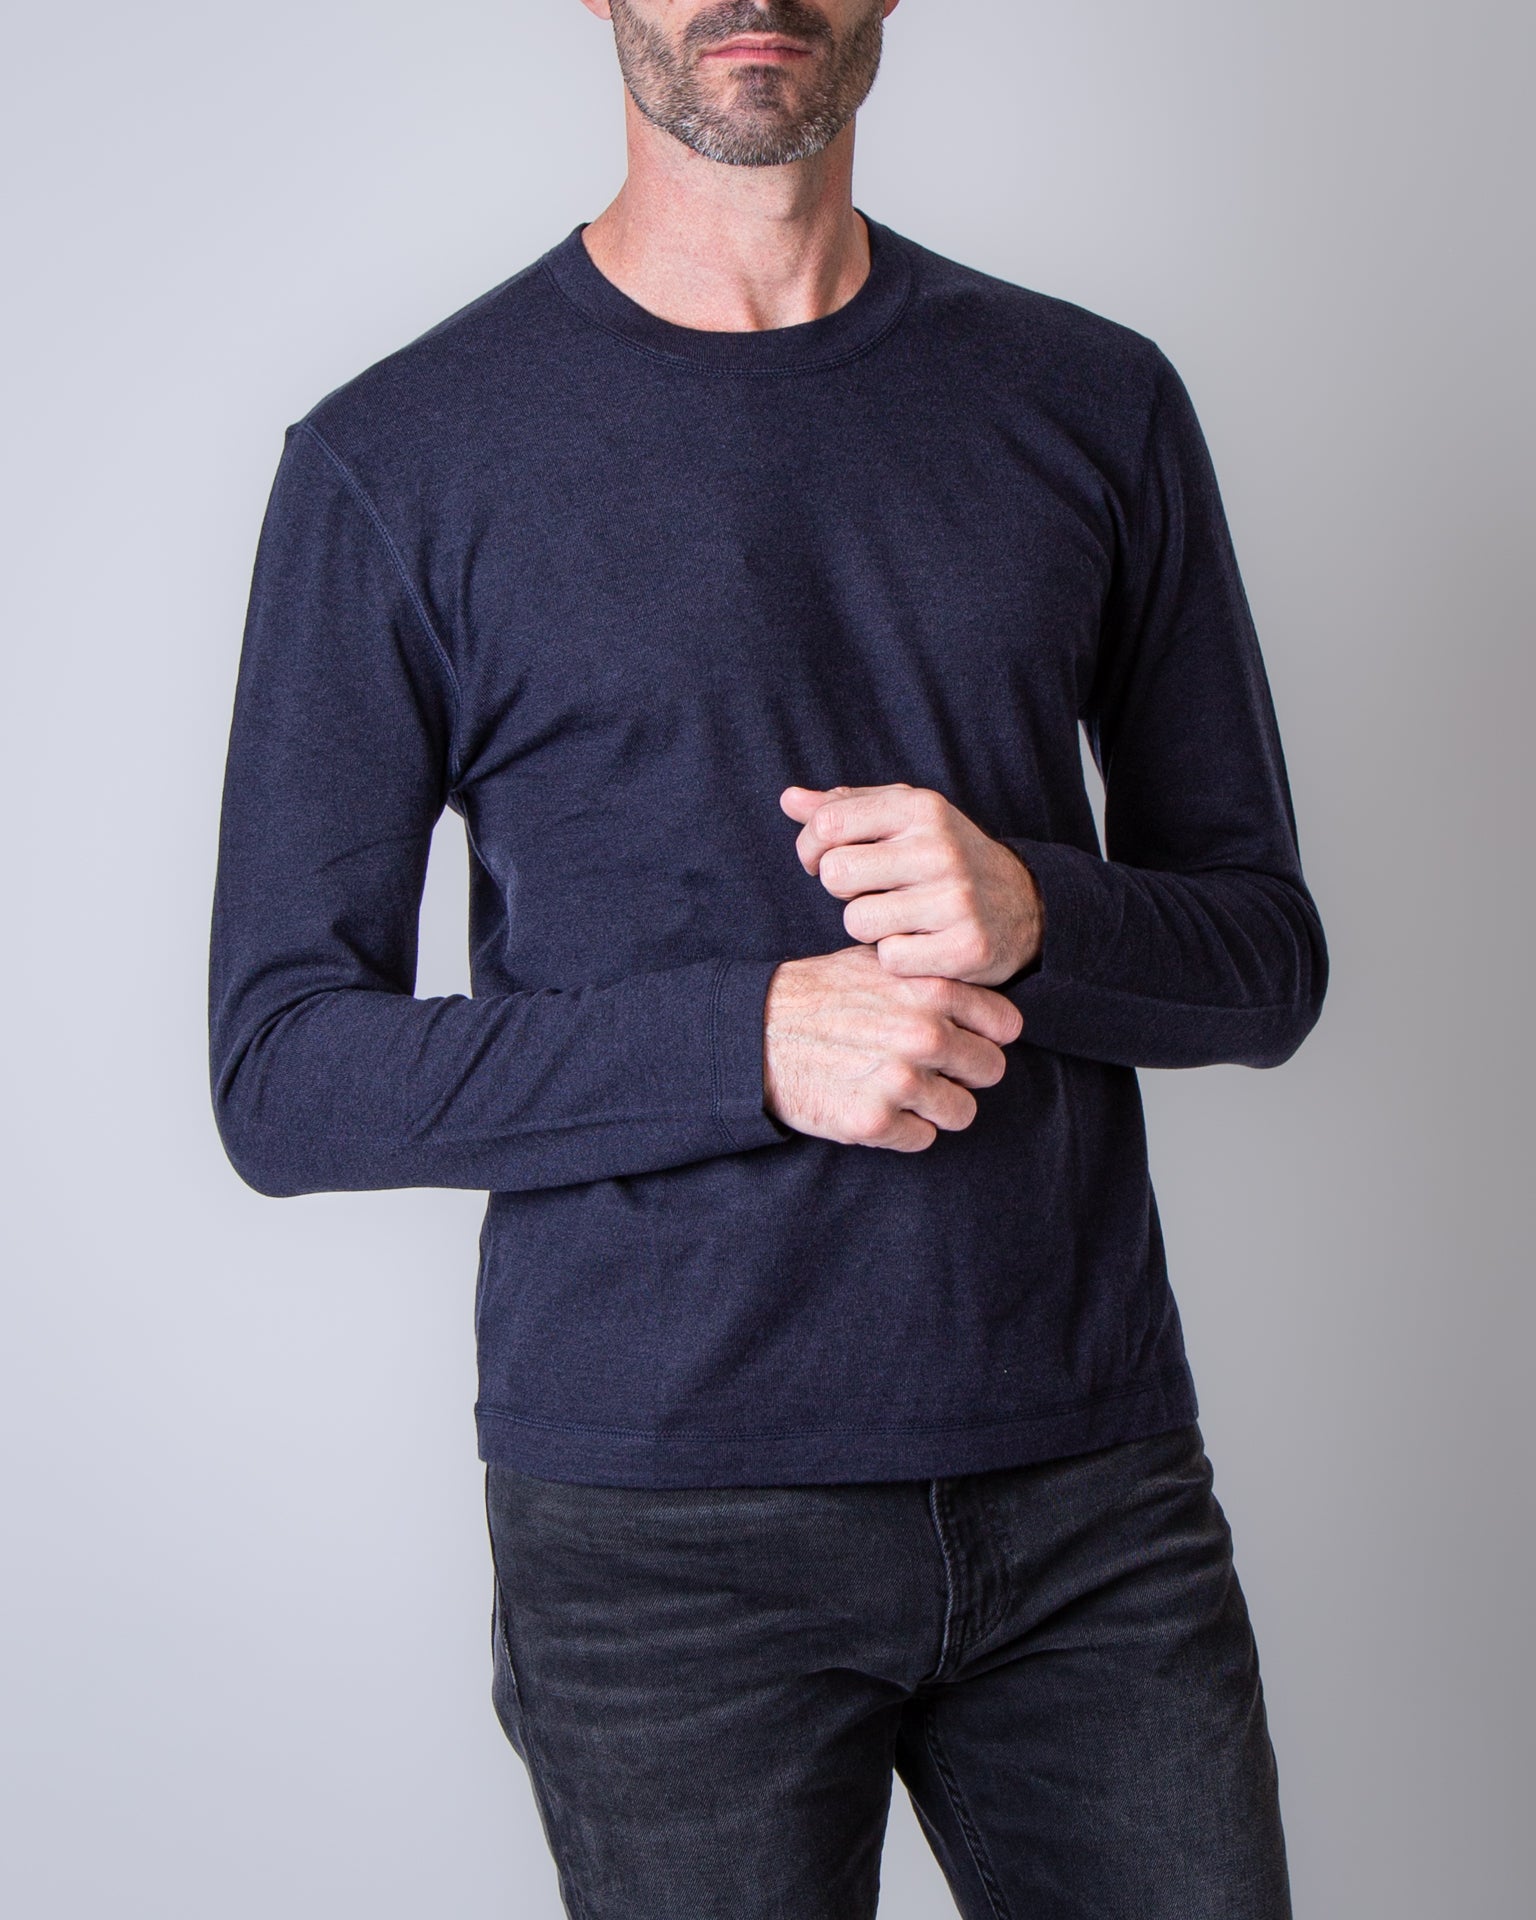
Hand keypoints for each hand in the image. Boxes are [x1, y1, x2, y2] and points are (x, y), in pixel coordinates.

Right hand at [763, 945, 1023, 1152]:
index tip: (961, 1039)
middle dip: (963, 1073)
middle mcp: (924, 1035)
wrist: (754, 1033)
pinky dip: (903, 1130)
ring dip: (935, 1106)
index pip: (1005, 1026)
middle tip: (929, 1070)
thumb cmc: (819, 994)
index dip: (983, 1034)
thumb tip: (980, 1000)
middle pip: (991, 1071)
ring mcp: (901, 1081)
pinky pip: (922, 1139)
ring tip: (899, 1090)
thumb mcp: (878, 963)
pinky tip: (874, 1106)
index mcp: (931, 990)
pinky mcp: (874, 1122)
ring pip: (962, 1112)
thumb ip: (932, 978)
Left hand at [780, 783, 1043, 985]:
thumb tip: (788, 800)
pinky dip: (897, 959)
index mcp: (920, 807)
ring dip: (870, 927)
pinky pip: (889, 959)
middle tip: (871, 892)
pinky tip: (921, 945)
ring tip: (900, 919)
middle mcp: (940, 847)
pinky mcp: (965, 946)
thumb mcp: (905, 820)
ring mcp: (955, 898)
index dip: (811, 848)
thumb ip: (846, 808)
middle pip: (835, 874)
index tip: (824, 860)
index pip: (828, 823)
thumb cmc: (945, 859)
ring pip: (858, 921)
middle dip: (842, 889)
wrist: (1025, 905)